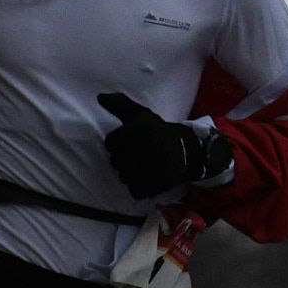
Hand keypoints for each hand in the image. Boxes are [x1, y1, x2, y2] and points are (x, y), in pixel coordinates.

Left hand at [97, 92, 233, 198]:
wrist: (188, 150)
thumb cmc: (159, 131)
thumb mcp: (140, 114)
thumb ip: (119, 104)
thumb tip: (100, 97)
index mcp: (137, 130)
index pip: (110, 143)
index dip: (119, 143)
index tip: (133, 141)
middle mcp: (143, 148)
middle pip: (115, 161)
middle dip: (124, 158)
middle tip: (141, 153)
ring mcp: (149, 168)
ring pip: (123, 177)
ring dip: (131, 173)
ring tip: (146, 165)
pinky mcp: (156, 184)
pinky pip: (135, 190)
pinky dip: (140, 187)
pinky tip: (149, 177)